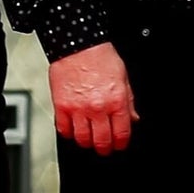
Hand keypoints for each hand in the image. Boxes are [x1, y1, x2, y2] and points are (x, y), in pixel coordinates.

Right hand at [51, 41, 136, 155]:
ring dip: (87, 142)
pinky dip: (69, 133)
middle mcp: (97, 108)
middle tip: (105, 147)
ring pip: (82, 140)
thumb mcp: (123, 77)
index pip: (121, 134)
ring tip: (89, 139)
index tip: (119, 145)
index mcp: (116, 101)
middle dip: (105, 148)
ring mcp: (78, 109)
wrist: (78, 43)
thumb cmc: (100, 56)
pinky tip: (74, 129)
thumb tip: (132, 118)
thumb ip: (128, 101)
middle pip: (101, 142)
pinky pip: (64, 130)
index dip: (121, 144)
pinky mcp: (61, 106)